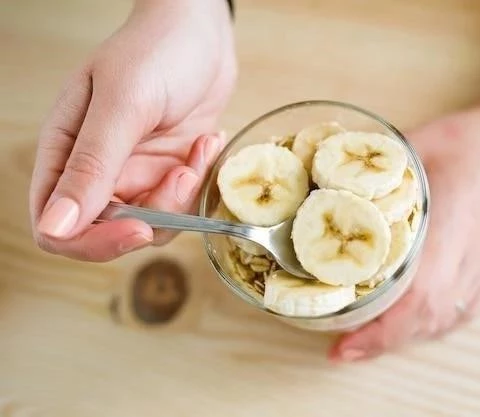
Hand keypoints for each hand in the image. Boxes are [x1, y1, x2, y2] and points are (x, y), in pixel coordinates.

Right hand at [30, 0, 235, 260]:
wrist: (201, 30)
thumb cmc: (155, 51)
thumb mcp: (123, 105)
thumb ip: (91, 165)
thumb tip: (54, 226)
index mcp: (65, 153)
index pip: (57, 227)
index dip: (93, 242)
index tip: (137, 227)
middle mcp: (98, 171)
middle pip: (111, 232)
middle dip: (153, 216)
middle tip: (181, 175)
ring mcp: (136, 172)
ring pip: (154, 222)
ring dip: (182, 196)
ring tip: (198, 148)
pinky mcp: (169, 170)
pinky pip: (183, 202)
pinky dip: (200, 180)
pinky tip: (207, 140)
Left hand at [329, 105, 479, 360]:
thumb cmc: (470, 140)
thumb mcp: (418, 143)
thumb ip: (376, 170)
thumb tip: (329, 180)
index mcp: (452, 224)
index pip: (418, 294)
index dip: (380, 329)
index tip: (343, 345)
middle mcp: (472, 256)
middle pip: (427, 318)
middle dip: (381, 343)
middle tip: (342, 350)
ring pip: (445, 320)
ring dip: (404, 338)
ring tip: (366, 343)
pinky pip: (463, 312)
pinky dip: (430, 326)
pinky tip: (409, 329)